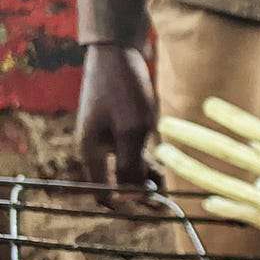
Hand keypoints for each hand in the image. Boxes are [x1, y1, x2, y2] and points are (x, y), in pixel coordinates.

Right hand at [75, 44, 155, 192]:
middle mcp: (97, 151)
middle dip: (142, 192)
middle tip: (167, 195)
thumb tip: (131, 197)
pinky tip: (162, 158)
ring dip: (149, 177)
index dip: (127, 206)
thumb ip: (130, 166)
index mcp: (91, 153)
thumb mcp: (131, 131)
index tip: (153, 207)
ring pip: (130, 171)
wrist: (118, 52)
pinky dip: (149, 161)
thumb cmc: (123, 90)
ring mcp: (108, 140)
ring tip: (166, 173)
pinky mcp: (120, 131)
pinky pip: (134, 156)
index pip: (103, 195)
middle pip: (119, 186)